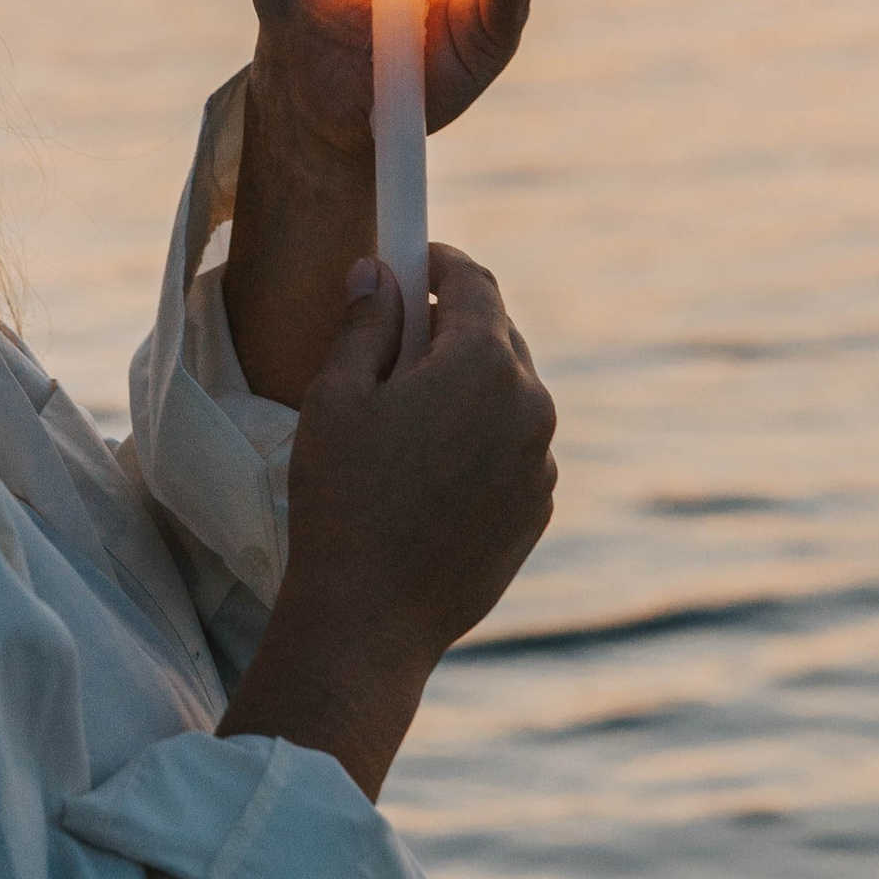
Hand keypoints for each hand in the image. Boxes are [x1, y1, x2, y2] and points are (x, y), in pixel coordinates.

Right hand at [221, 245, 558, 798]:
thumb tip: (378, 275)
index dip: (437, 259)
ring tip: (404, 412)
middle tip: (393, 335)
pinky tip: (426, 467)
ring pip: (508, 394)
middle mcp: (531, 406)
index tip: (409, 259)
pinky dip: (480, 437)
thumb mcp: (337, 397)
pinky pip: (515, 447)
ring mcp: (542, 462)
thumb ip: (365, 323)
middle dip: (451, 323)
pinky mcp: (538, 508)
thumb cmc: (343, 501)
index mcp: (484, 365)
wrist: (370, 619)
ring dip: (467, 384)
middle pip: (497, 334)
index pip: (473, 281)